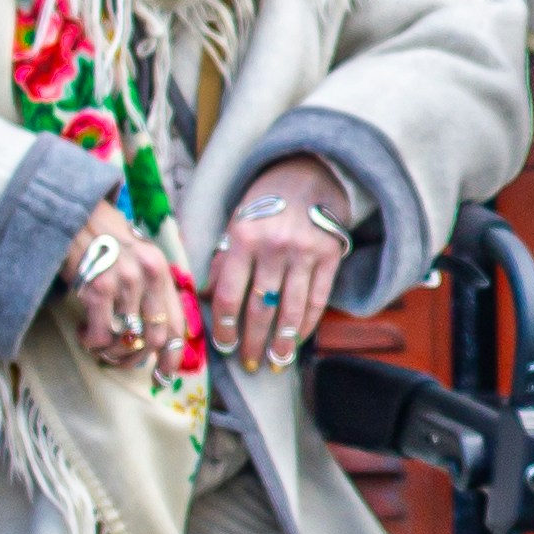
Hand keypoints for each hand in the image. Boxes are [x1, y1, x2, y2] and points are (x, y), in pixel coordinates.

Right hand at [64, 215, 190, 375]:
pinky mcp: (98, 288)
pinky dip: (93, 342)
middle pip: (153, 338)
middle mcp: (148, 277)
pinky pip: (101, 334)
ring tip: (98, 346)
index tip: (164, 376)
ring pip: (126, 340)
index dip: (172, 356)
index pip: (177, 325)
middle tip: (119, 361)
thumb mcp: (139, 256)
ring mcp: (124, 283)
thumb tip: (155, 331)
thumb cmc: (103, 239)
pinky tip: (84, 334)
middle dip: (136, 359)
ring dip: (111, 352)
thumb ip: (151, 288)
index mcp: (162, 272)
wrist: (73, 214)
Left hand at [203, 154, 360, 375]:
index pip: (228, 295)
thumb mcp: (236, 222)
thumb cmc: (266, 201)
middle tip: (249, 363)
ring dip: (282, 342)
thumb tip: (204, 298)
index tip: (224, 347)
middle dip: (252, 342)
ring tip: (276, 361)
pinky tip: (299, 340)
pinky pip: (318, 298)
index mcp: (242, 237)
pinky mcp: (330, 254)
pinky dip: (308, 324)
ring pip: (291, 309)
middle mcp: (273, 246)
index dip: (225, 327)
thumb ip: (222, 260)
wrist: (308, 170)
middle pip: (259, 308)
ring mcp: (304, 252)